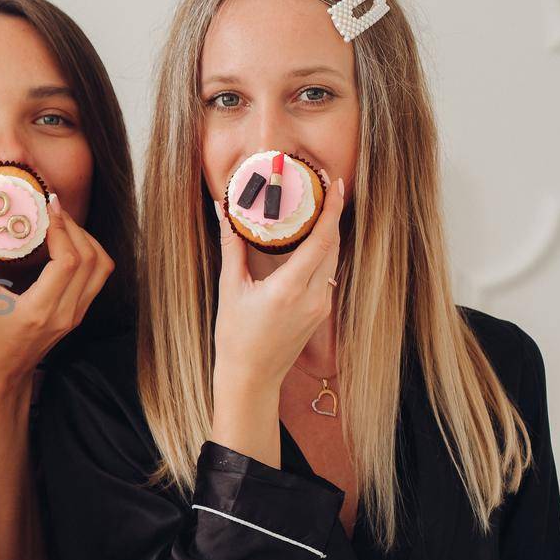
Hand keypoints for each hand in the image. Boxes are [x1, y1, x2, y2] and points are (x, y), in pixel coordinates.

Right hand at [0, 193, 114, 393]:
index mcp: (41, 309)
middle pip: (91, 260)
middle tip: (53, 210)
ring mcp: (76, 315)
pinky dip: (88, 255)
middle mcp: (65, 313)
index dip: (62, 228)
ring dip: (87, 240)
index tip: (47, 206)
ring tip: (62, 224)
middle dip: (75, 228)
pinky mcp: (77, 315)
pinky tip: (66, 244)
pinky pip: (96, 278)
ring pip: (101, 268)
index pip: (68, 261)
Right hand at [212, 175, 345, 403]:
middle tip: (324, 187)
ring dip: (328, 232)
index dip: (331, 209)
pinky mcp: (320, 312)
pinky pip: (326, 273)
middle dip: (332, 214)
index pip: (321, 239)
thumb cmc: (235, 336)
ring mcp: (320, 306)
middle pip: (333, 245)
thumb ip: (232, 246)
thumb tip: (224, 211)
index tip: (335, 184)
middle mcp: (312, 297)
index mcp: (289, 289)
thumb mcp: (230, 288)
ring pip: (332, 259)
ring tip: (317, 208)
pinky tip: (310, 241)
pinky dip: (321, 252)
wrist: (251, 376)